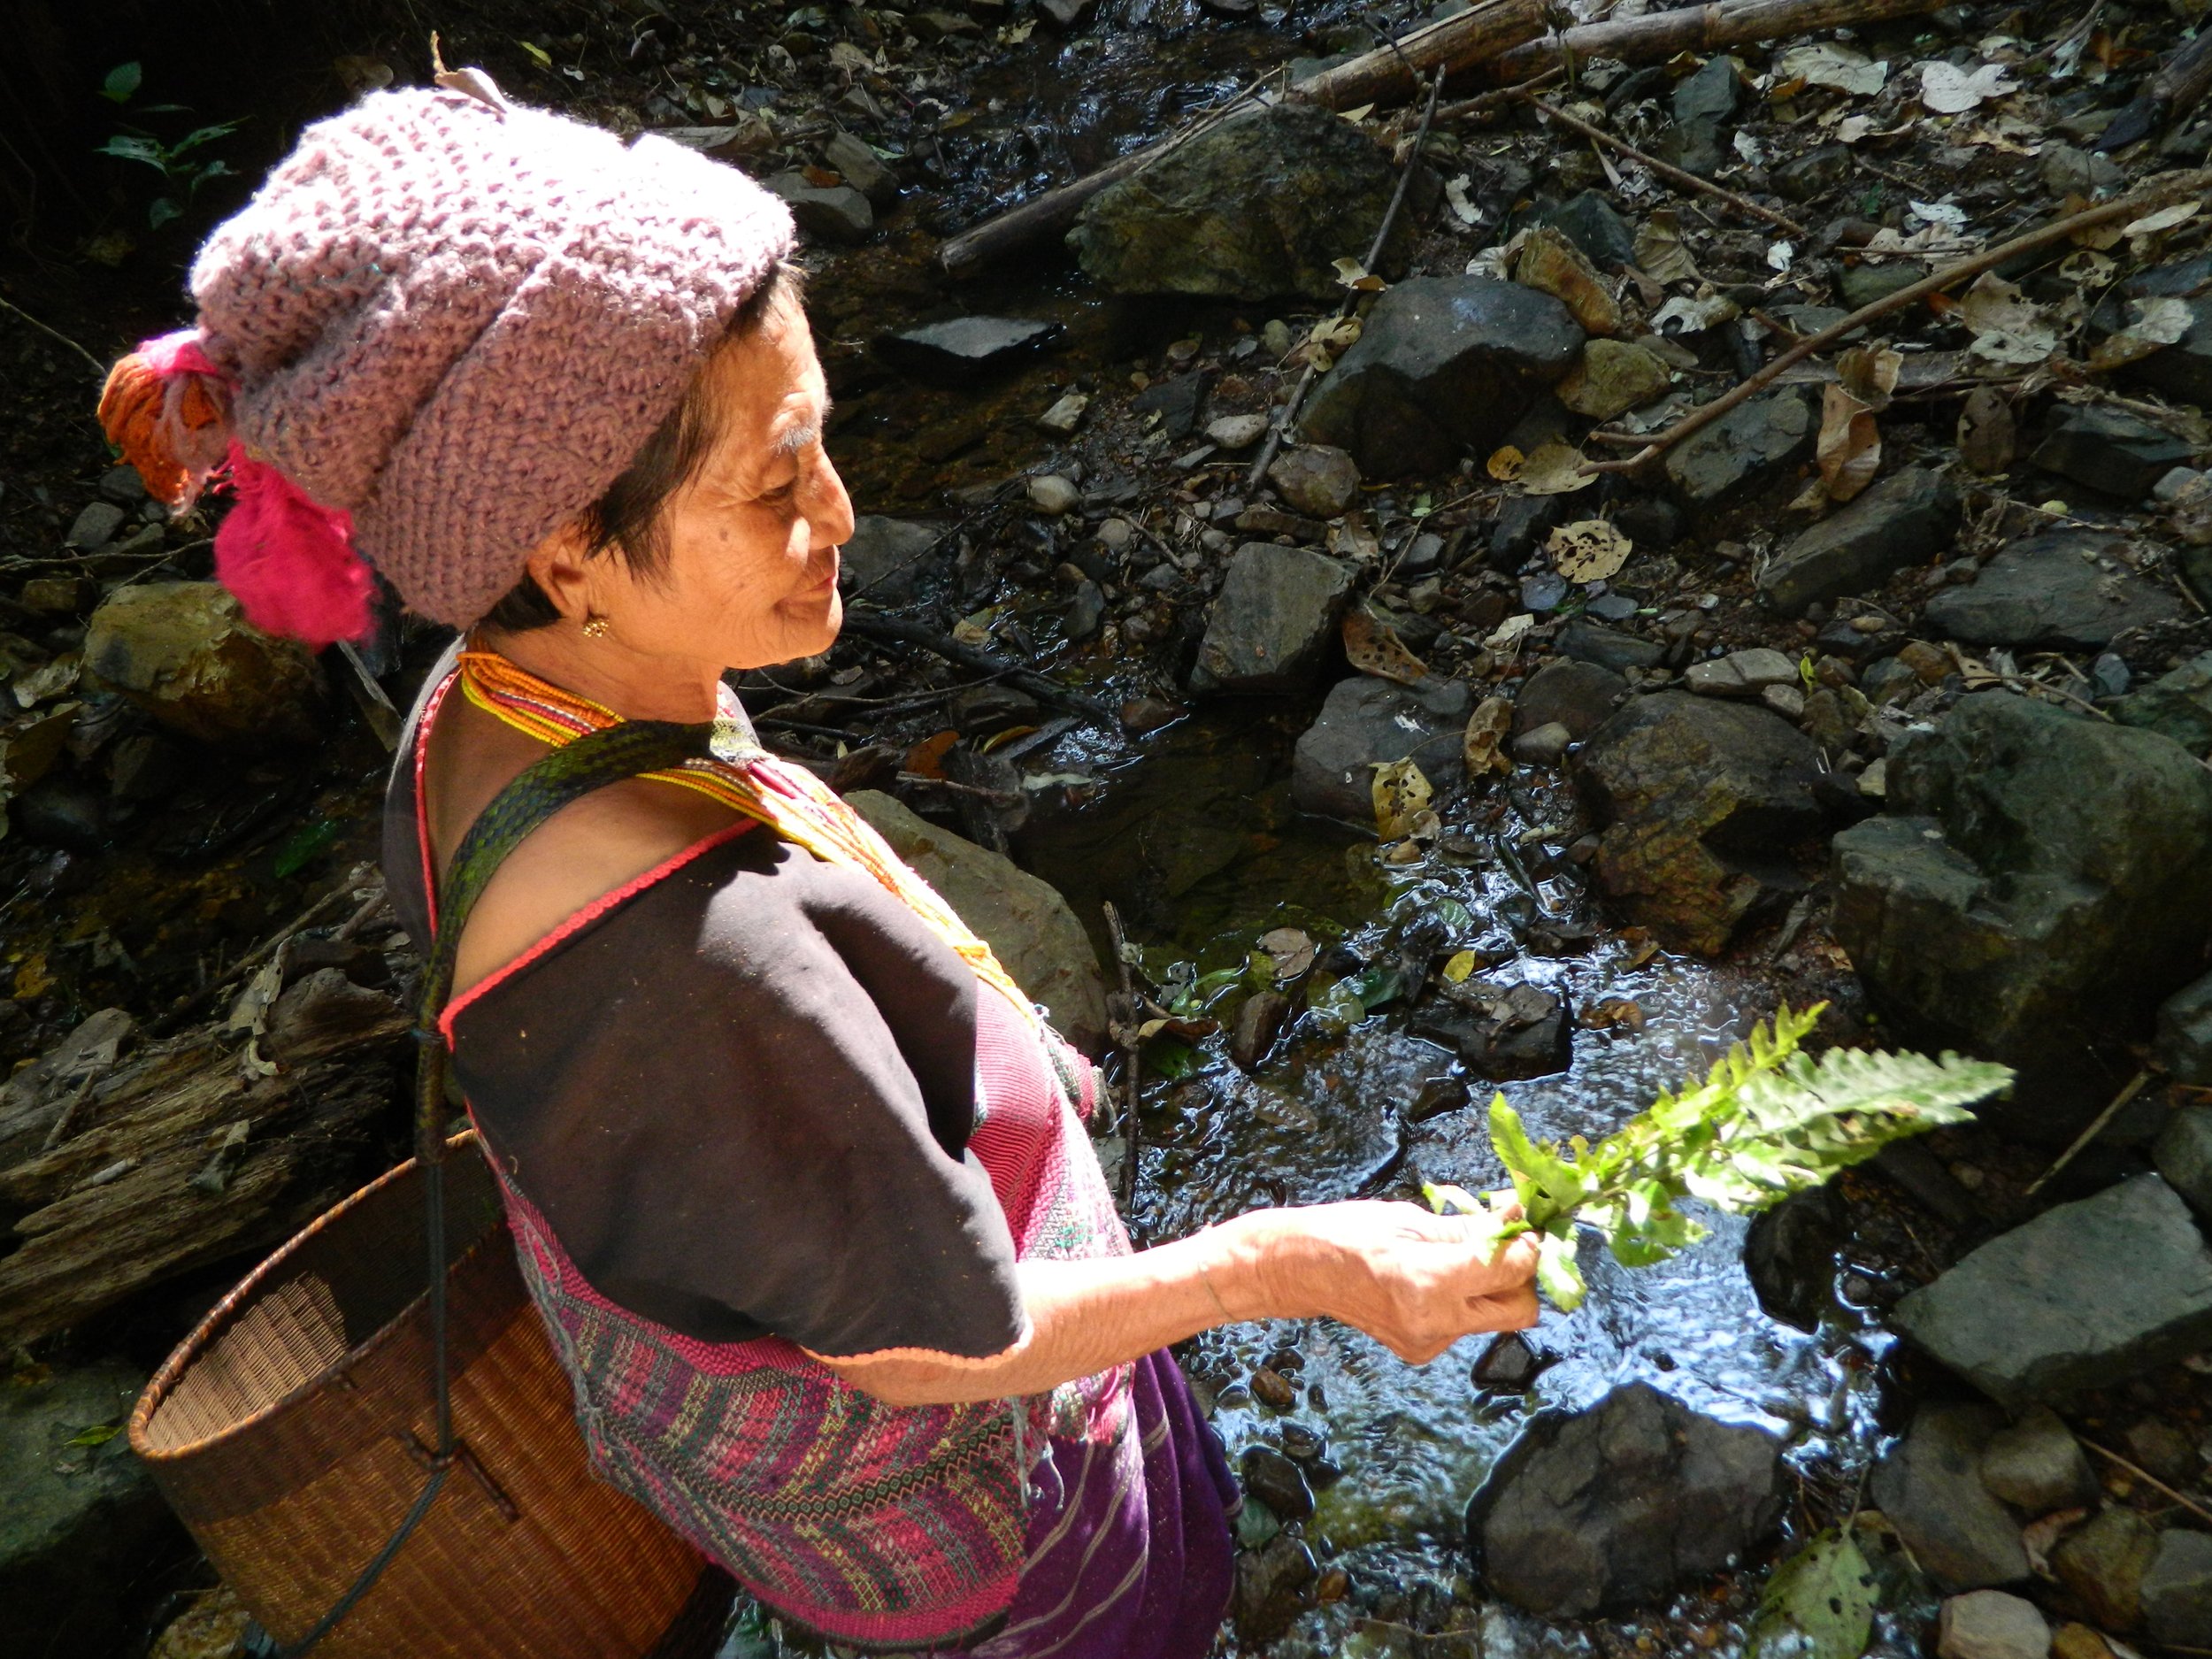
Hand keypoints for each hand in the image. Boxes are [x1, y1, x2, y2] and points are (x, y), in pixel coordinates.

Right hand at [1235, 1201, 1541, 1364]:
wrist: (1302, 1270)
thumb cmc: (1349, 1232)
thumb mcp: (1413, 1218)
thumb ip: (1472, 1227)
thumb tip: (1518, 1215)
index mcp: (1429, 1281)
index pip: (1513, 1269)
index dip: (1528, 1243)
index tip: (1525, 1223)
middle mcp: (1434, 1322)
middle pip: (1520, 1309)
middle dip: (1522, 1276)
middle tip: (1505, 1243)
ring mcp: (1428, 1342)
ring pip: (1495, 1318)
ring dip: (1493, 1288)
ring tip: (1462, 1257)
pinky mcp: (1422, 1351)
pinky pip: (1466, 1325)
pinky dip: (1464, 1301)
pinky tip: (1433, 1280)